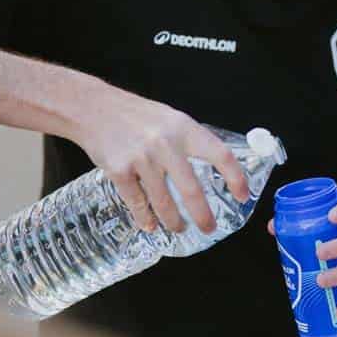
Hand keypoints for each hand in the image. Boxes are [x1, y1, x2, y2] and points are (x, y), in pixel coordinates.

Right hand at [75, 85, 248, 233]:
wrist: (93, 108)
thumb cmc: (136, 116)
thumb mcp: (171, 119)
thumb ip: (190, 142)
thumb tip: (215, 168)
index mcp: (184, 129)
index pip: (220, 155)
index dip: (235, 178)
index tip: (243, 196)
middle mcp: (165, 143)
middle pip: (191, 189)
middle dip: (203, 215)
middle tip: (208, 228)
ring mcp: (141, 158)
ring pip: (164, 201)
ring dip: (173, 221)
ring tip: (178, 228)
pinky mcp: (119, 170)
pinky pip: (137, 202)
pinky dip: (144, 218)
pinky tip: (150, 225)